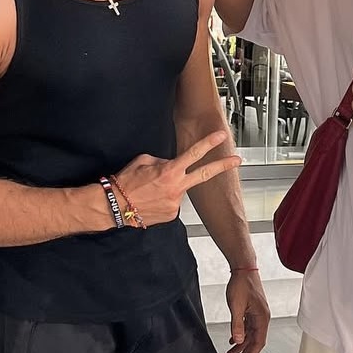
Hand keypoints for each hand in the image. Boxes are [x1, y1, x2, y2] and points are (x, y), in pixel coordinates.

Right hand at [111, 129, 239, 224]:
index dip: (208, 143)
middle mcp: (177, 187)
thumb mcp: (143, 161)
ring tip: (152, 191)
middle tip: (237, 160)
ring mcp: (176, 203)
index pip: (194, 153)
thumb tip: (171, 165)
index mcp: (170, 170)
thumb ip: (163, 161)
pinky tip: (152, 201)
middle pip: (205, 174)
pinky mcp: (172, 215)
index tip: (220, 136)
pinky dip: (165, 201)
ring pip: (180, 190)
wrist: (115, 206)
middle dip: (223, 166)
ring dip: (171, 189)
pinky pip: (173, 204)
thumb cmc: (125, 182)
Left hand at [225, 269, 269, 352]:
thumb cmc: (242, 284)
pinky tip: (233, 340)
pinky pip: (247, 327)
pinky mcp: (252, 310)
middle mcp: (262, 317)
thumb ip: (237, 325)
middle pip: (255, 340)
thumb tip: (238, 341)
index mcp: (262, 317)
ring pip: (250, 335)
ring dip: (241, 345)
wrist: (243, 268)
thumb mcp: (236, 306)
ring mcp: (257, 314)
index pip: (258, 342)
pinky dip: (240, 335)